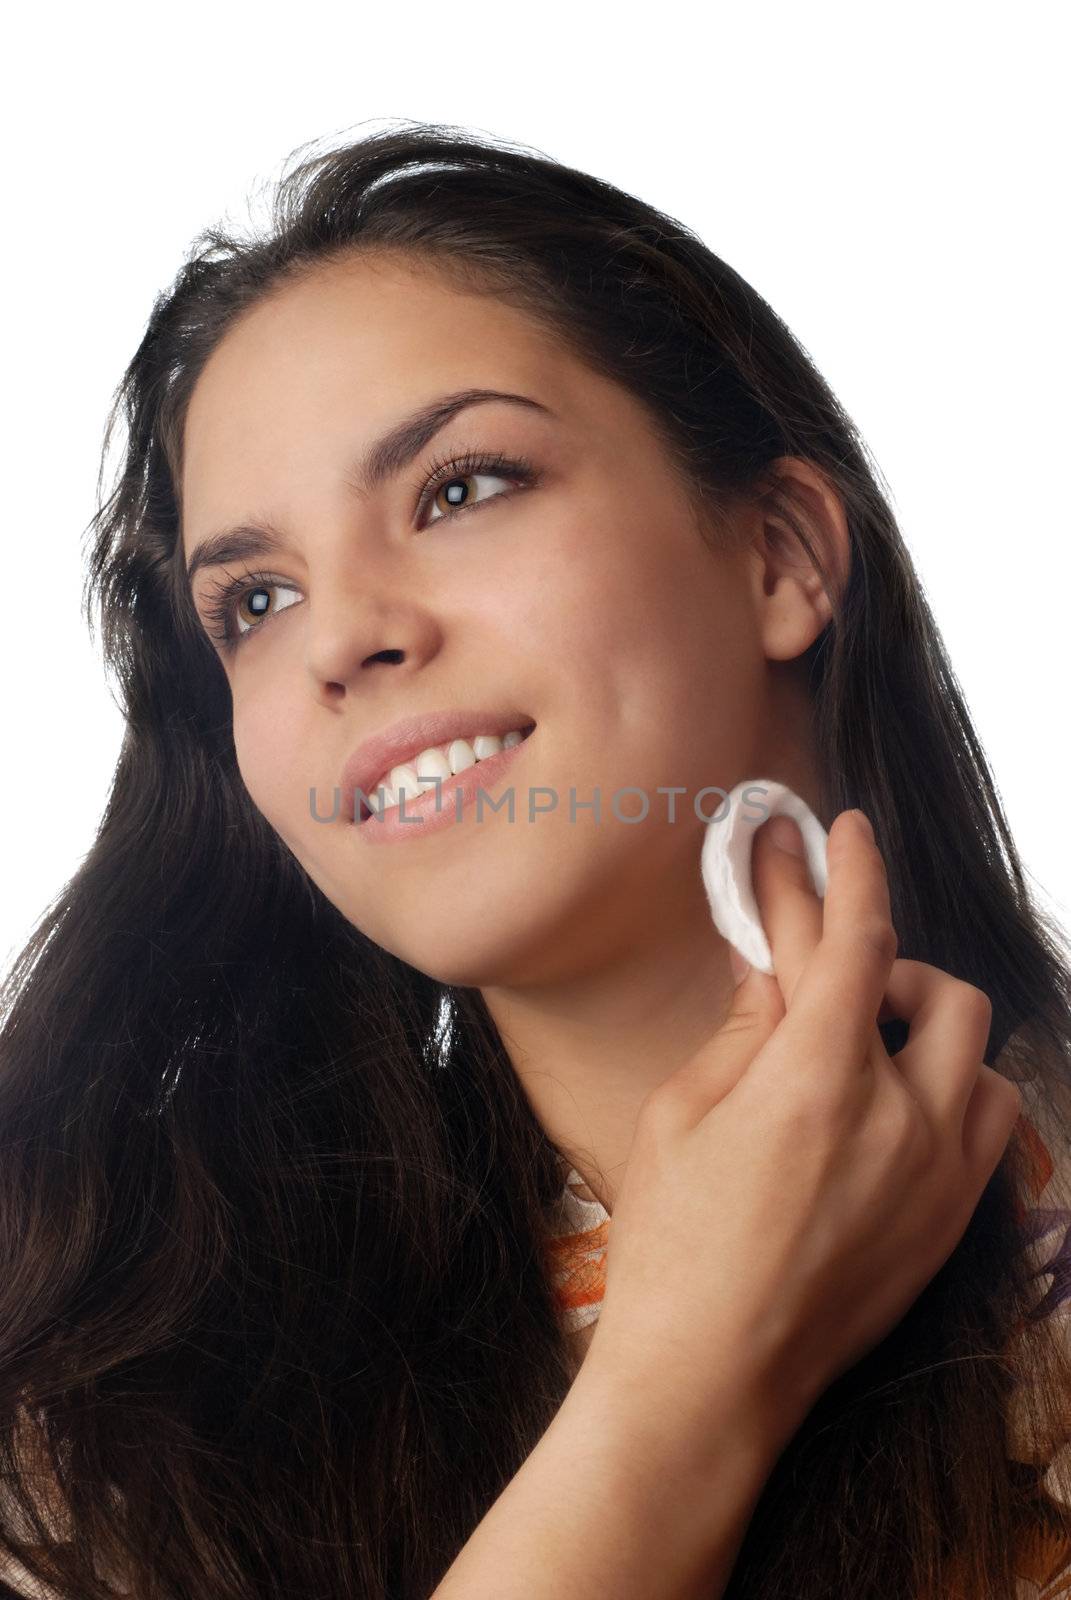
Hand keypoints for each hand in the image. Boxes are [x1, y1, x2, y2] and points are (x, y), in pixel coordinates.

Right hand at [586, 808, 1021, 1455]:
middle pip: (931, 986)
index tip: (840, 828)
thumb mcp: (680, 1113)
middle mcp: (899, 1119)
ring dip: (928, 1025)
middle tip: (824, 957)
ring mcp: (938, 1176)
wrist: (708, 1378)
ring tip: (869, 1040)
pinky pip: (988, 1124)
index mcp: (817, 1079)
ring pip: (979, 1053)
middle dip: (880, 951)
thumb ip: (743, 1029)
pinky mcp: (951, 1223)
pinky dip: (955, 1091)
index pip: (856, 939)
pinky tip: (902, 1105)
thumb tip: (775, 969)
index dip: (848, 870)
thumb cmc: (673, 1245)